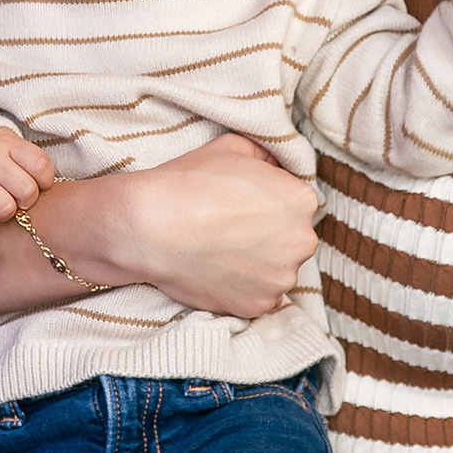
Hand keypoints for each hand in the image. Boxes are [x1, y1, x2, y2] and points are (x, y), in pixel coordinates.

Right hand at [0, 127, 55, 259]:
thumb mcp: (8, 143)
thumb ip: (27, 159)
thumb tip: (54, 187)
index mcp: (6, 145)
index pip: (40, 165)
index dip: (45, 179)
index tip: (39, 182)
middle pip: (26, 190)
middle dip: (28, 199)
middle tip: (19, 196)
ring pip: (5, 209)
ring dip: (8, 213)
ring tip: (2, 206)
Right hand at [79, 133, 318, 317]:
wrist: (151, 225)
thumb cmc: (190, 181)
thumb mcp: (234, 146)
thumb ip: (266, 156)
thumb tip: (275, 167)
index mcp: (301, 200)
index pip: (296, 205)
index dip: (268, 205)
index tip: (243, 207)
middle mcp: (301, 241)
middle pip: (292, 240)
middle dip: (268, 237)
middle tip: (231, 231)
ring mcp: (281, 278)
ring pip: (276, 272)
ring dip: (257, 266)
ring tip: (221, 253)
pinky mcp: (258, 306)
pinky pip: (257, 298)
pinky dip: (241, 289)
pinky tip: (217, 272)